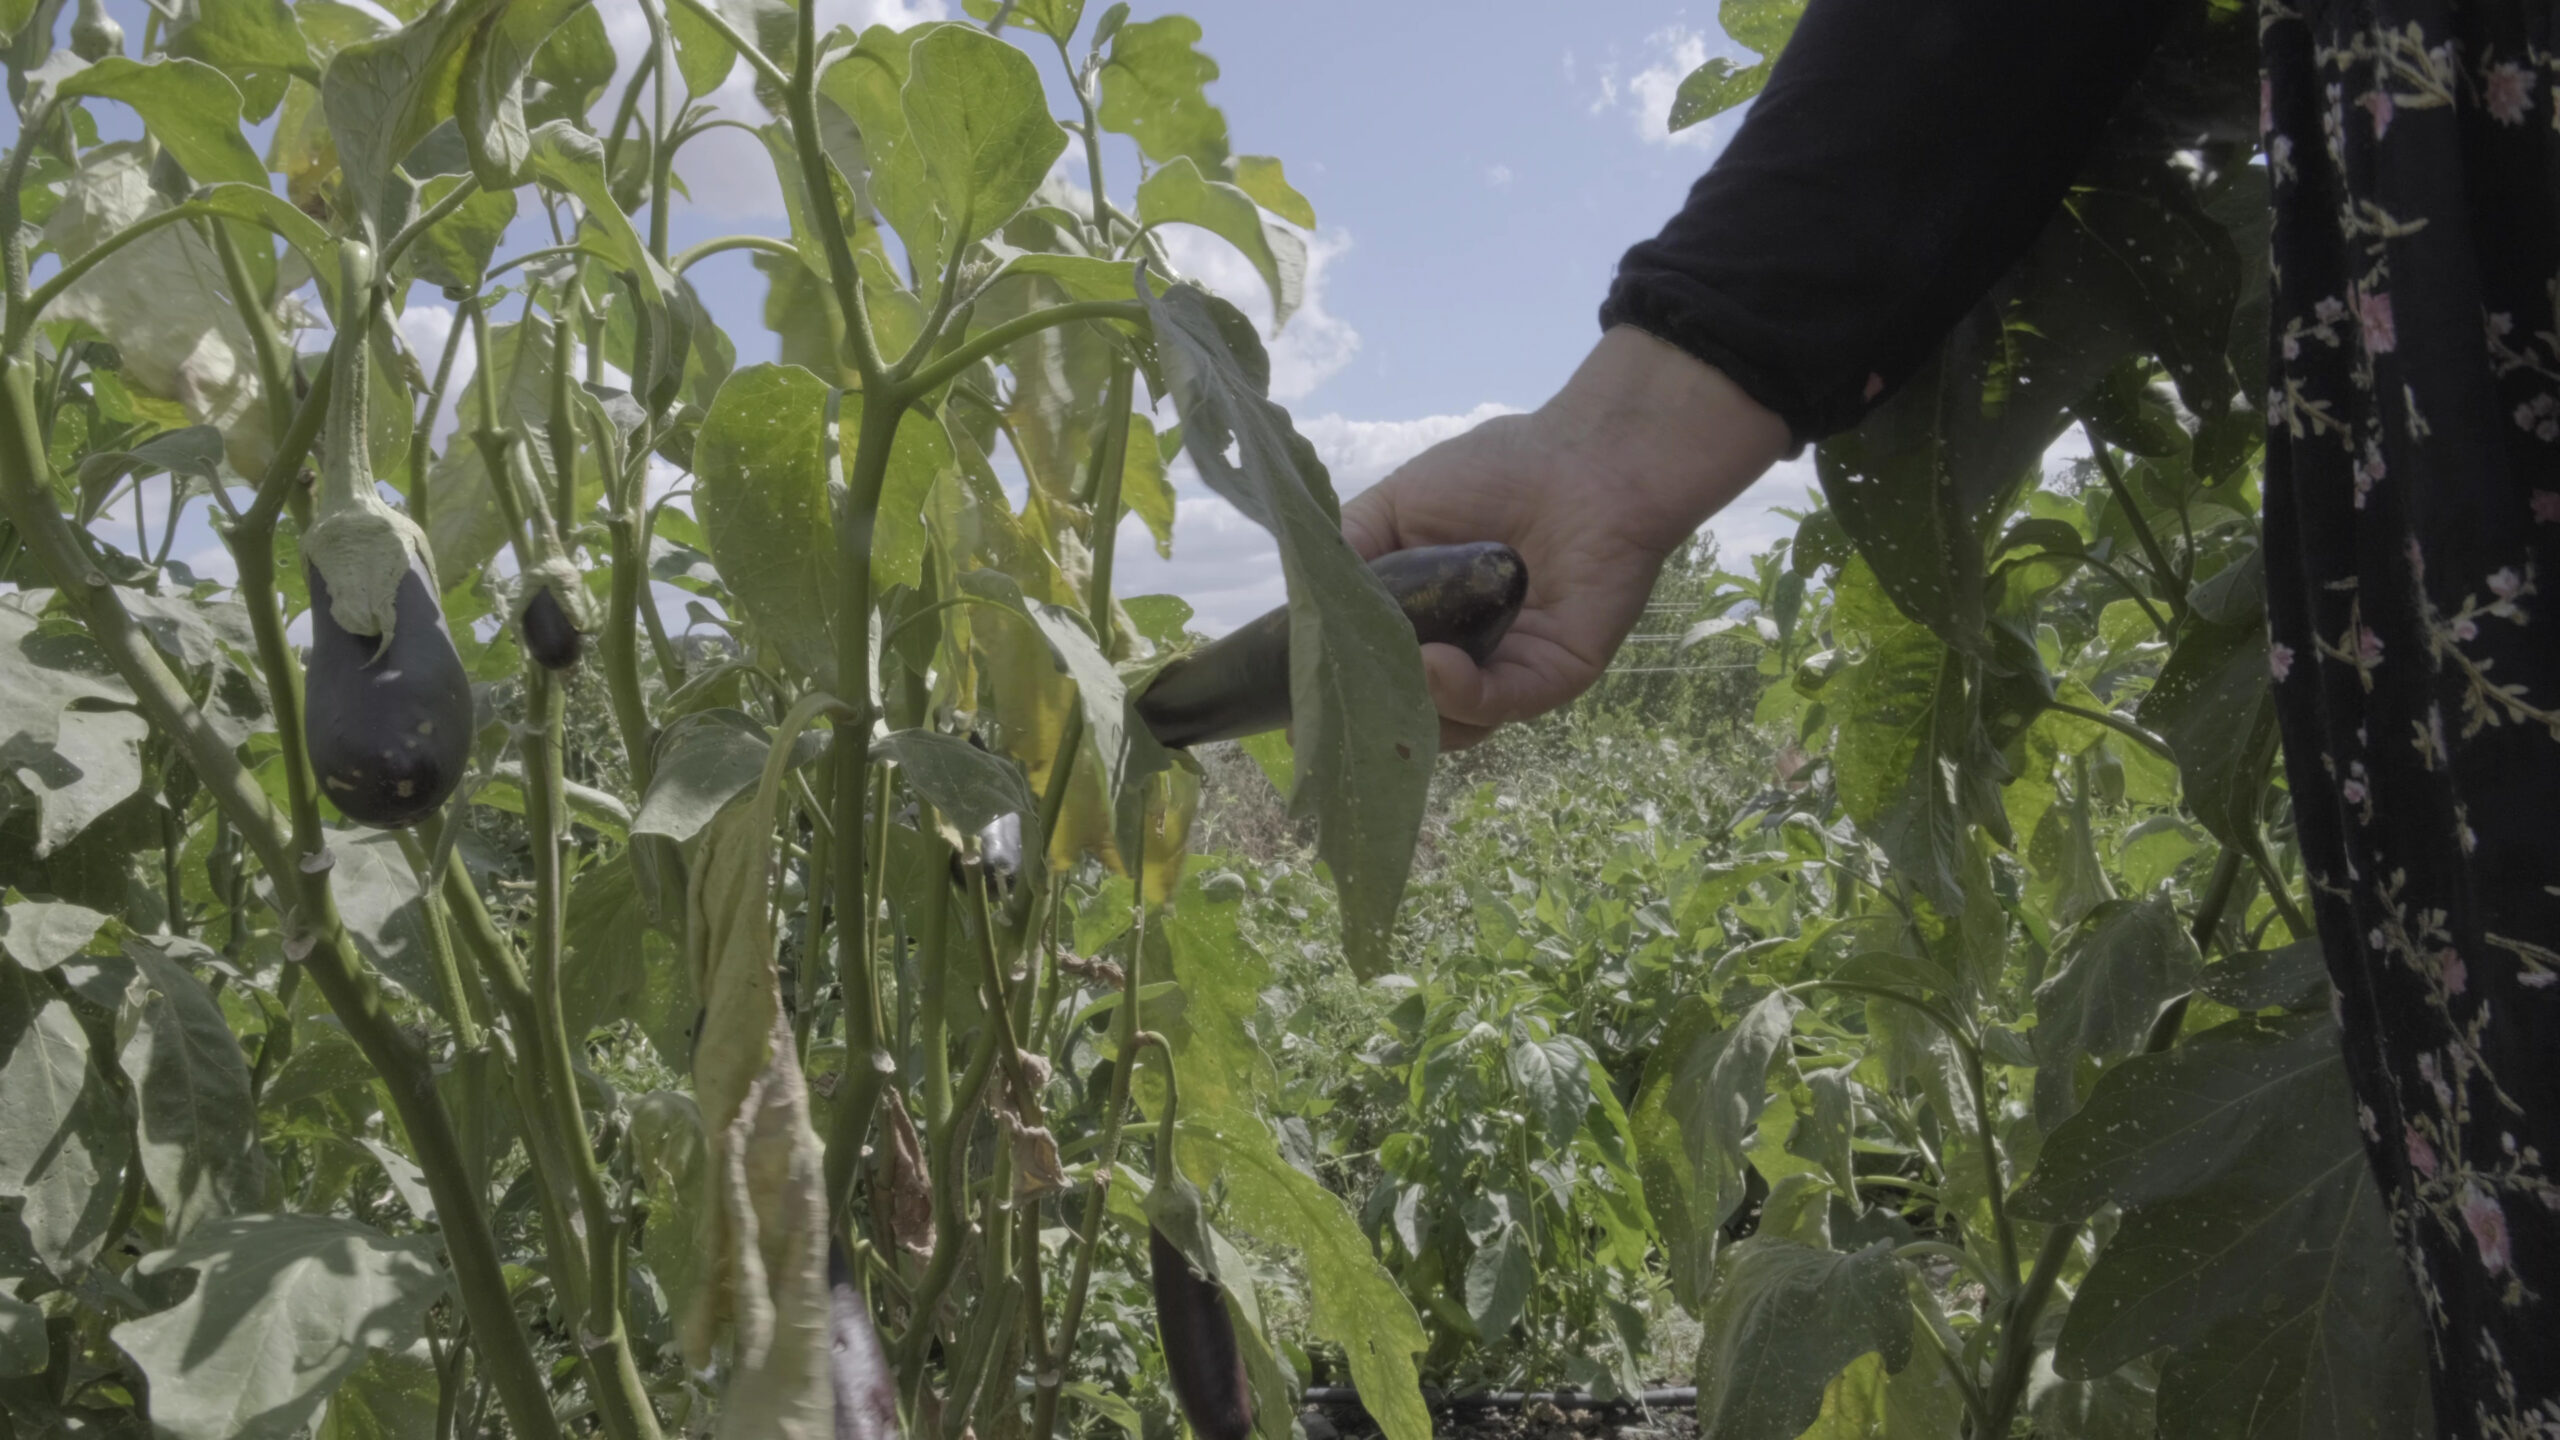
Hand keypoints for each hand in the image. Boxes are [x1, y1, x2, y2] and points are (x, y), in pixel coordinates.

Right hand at [1341, 326, 1790, 748]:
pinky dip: (1460, 695)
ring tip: (1390, 672)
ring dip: (1413, 710)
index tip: (1298, 703)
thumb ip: (1344, 557)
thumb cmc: (1495, 472)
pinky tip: (1433, 665)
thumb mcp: (1392, 508)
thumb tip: (1299, 616)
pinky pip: (1501, 704)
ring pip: (1452, 727)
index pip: (1377, 678)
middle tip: (1337, 703)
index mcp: (1426, 625)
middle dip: (1371, 716)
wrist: (1587, 457)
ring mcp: (1508, 673)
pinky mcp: (1554, 676)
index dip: (1340, 693)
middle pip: (1409, 719)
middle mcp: (1465, 660)